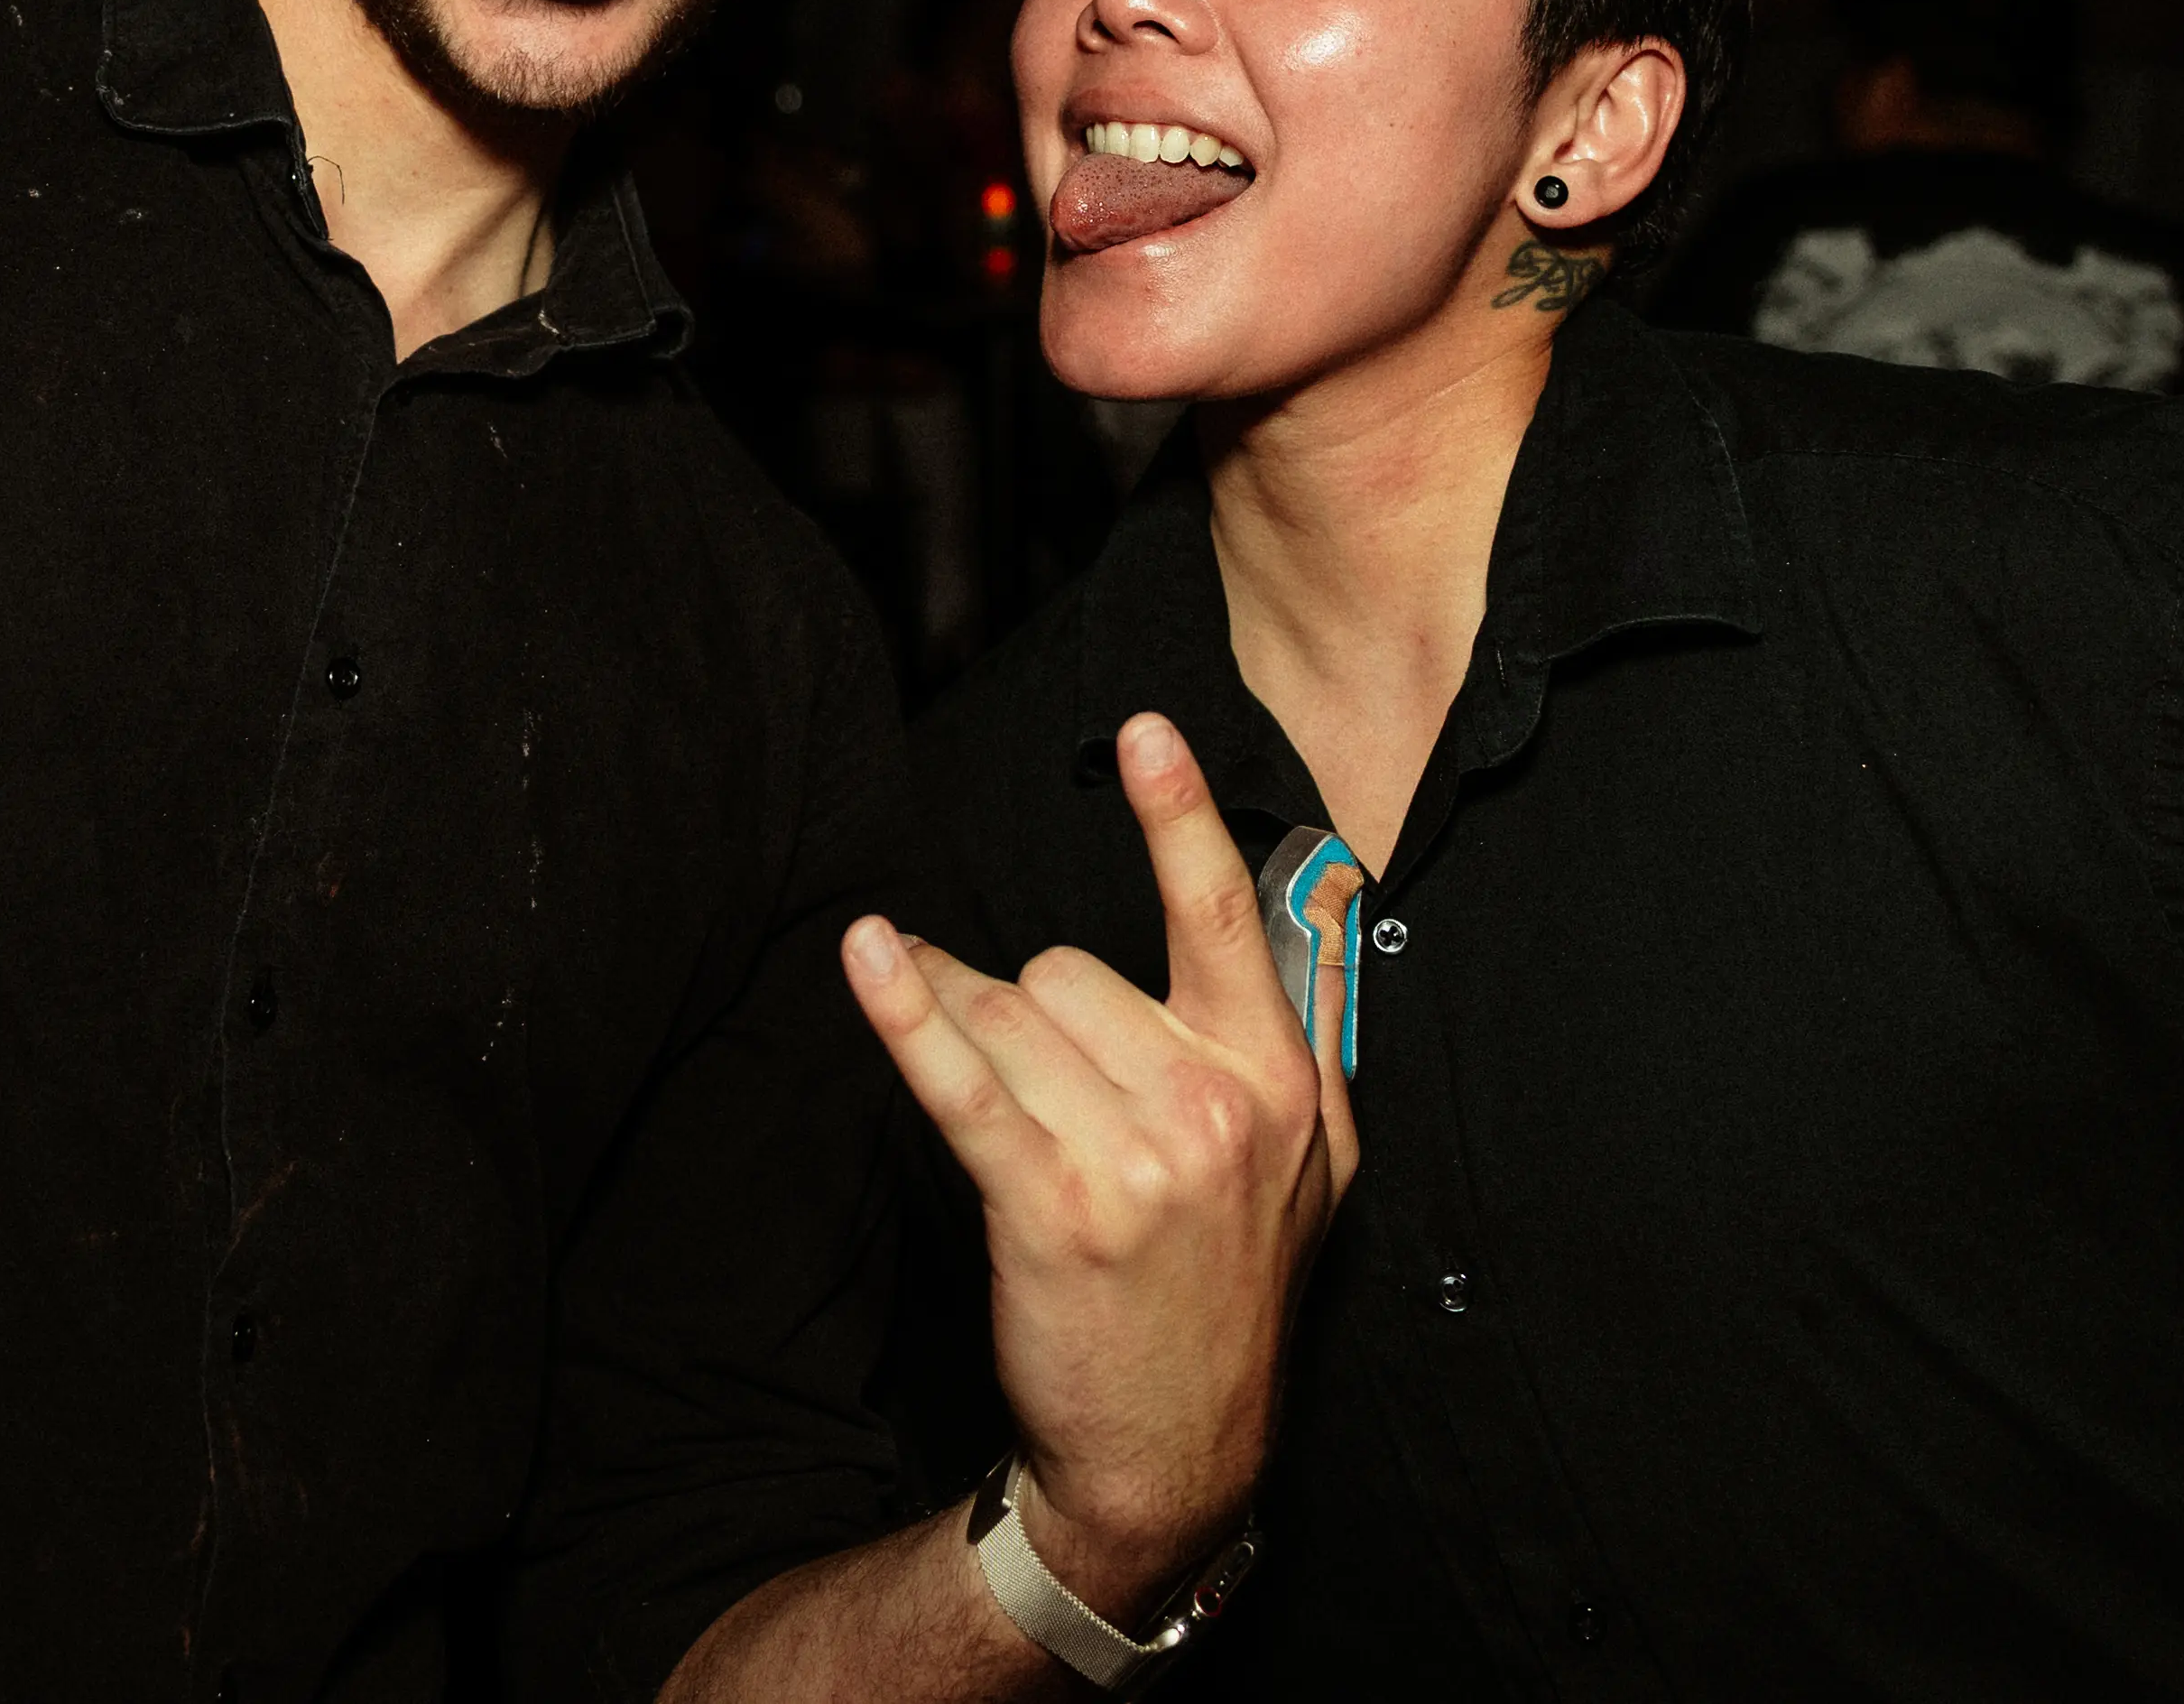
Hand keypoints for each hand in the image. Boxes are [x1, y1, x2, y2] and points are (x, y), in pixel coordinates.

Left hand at [843, 716, 1353, 1619]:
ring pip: (1009, 1017)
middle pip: (1070, 969)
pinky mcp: (1052, 1205)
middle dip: (1037, 1016)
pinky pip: (965, 1078)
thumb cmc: (1227, 1296)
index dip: (1179, 819)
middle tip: (1057, 1106)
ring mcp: (1139, 1159)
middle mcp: (1220, 1108)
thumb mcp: (1315, 1170)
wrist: (1173, 1451)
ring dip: (974, 1041)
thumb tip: (1310, 901)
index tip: (1144, 732)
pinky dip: (908, 1014)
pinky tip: (869, 955)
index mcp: (1284, 1082)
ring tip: (1011, 1124)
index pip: (1225, 920)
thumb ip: (1305, 1034)